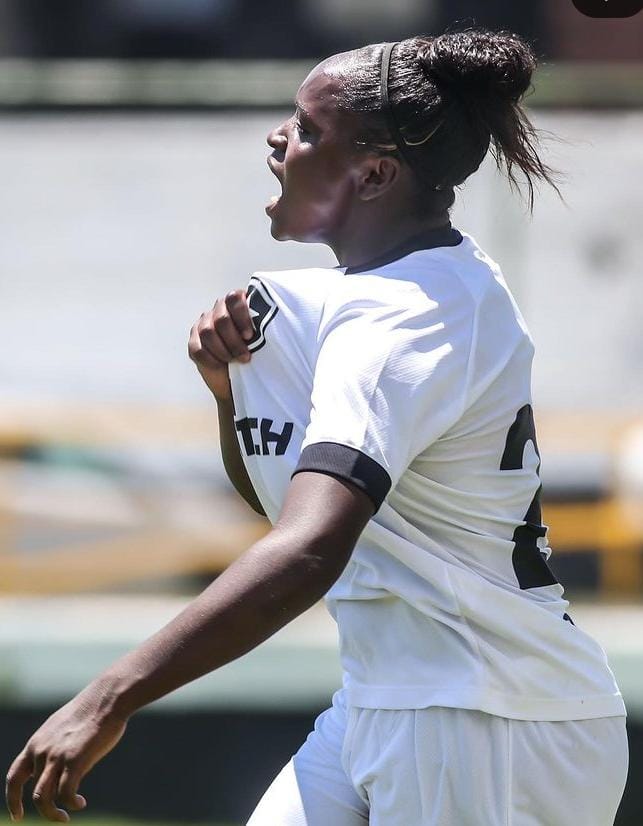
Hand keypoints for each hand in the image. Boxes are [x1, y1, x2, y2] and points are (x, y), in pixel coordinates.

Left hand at [5, 693, 127, 821]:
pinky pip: (65, 794)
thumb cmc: (91, 711)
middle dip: (45, 809)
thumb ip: (55, 747)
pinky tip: (81, 803)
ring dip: (53, 814)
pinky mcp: (74, 761)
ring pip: (42, 799)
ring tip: (65, 818)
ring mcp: (56, 756)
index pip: (15, 776)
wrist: (107, 698)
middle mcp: (41, 751)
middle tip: (59, 817)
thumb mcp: (63, 728)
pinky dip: (71, 804)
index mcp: (36, 743)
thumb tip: (59, 768)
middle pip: (34, 792)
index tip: (17, 815)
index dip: (13, 799)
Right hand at [188, 289, 254, 401]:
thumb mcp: (264, 339)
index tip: (249, 336)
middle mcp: (219, 309)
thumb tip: (273, 326)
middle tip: (246, 356)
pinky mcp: (194, 341)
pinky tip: (221, 365)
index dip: (242, 317)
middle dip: (234, 341)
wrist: (240, 377)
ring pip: (208, 332)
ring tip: (235, 361)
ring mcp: (204, 324)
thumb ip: (264, 328)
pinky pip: (198, 348)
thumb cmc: (257, 355)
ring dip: (223, 350)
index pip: (234, 298)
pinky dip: (211, 359)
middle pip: (221, 319)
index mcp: (237, 303)